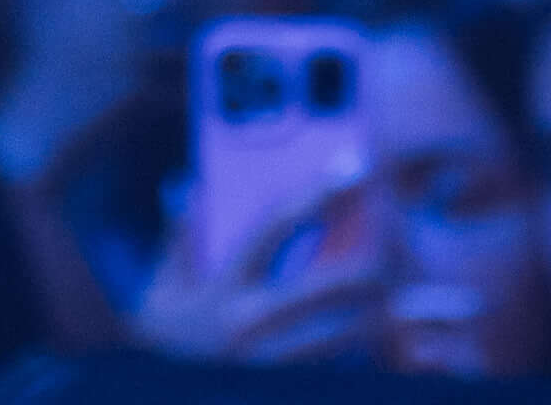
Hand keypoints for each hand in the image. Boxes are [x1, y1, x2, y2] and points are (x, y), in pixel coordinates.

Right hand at [128, 153, 383, 367]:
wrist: (152, 395)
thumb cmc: (161, 349)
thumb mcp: (160, 294)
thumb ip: (179, 243)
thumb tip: (189, 189)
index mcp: (222, 291)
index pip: (275, 227)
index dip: (317, 193)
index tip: (354, 168)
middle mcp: (250, 329)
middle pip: (329, 286)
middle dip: (370, 263)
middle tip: (397, 247)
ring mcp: (273, 368)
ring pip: (346, 336)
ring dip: (376, 315)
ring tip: (395, 298)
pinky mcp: (289, 388)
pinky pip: (338, 372)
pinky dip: (361, 357)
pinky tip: (377, 345)